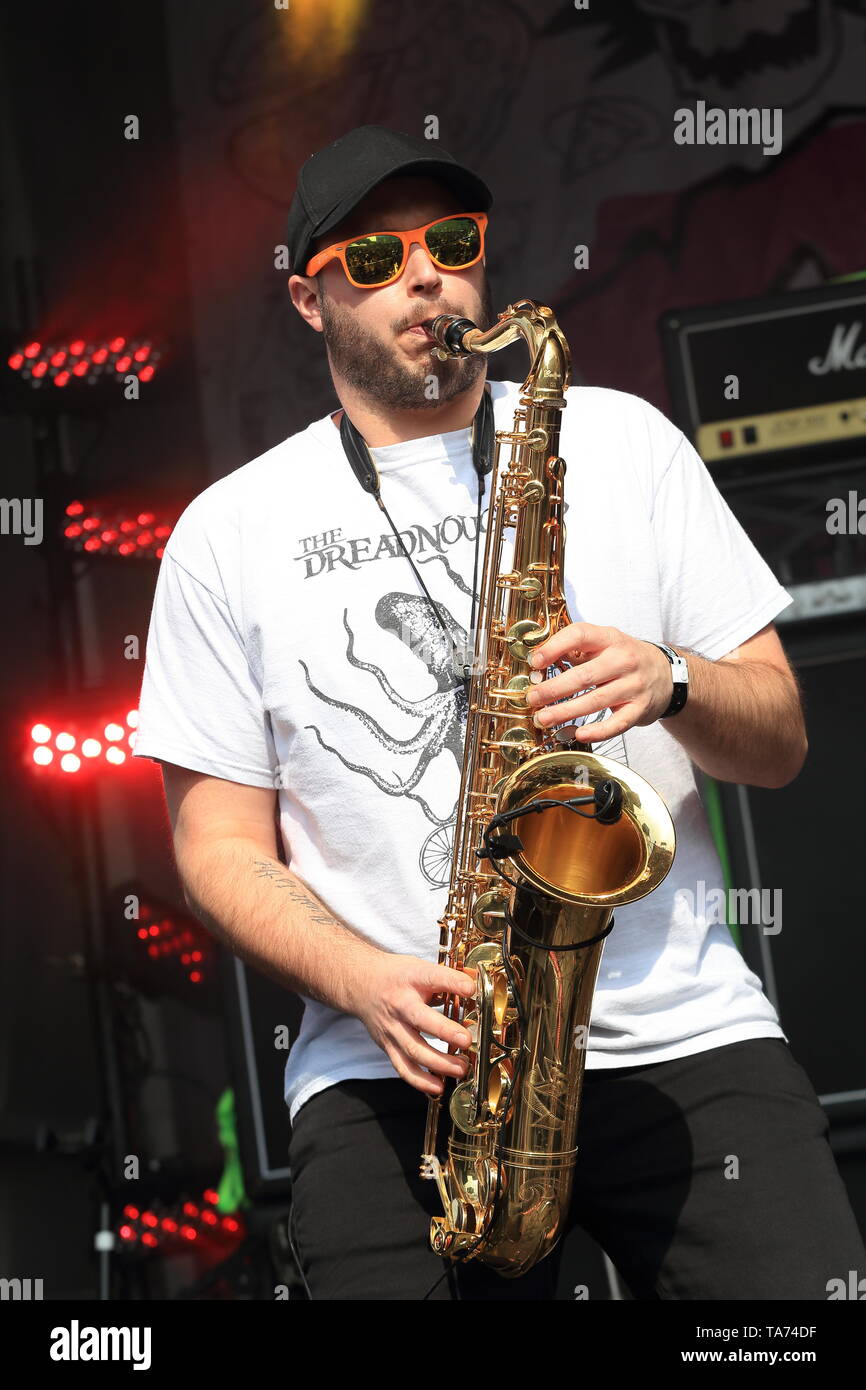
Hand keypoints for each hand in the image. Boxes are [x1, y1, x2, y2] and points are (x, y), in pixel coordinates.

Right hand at [353, 953, 477, 1096]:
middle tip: (466, 1041)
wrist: (360, 985)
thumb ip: (447, 979)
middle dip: (445, 1032)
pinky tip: (438, 1087)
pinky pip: (403, 1067)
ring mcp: (392, 1027)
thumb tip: (475, 986)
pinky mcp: (387, 1045)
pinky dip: (420, 1080)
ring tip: (461, 1068)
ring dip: (439, 1063)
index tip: (470, 990)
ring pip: (413, 1050)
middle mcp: (400, 1004)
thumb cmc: (395, 977)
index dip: (453, 982)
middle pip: (421, 1019)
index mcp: (411, 978)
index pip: (433, 977)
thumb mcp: (420, 968)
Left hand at [524, 623, 673, 743]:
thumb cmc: (624, 658)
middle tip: (532, 698)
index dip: (554, 648)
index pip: (580, 635)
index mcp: (610, 638)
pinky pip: (617, 724)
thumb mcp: (604, 644)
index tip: (535, 662)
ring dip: (566, 712)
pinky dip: (598, 731)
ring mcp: (634, 685)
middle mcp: (624, 660)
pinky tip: (578, 734)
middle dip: (554, 689)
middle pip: (584, 675)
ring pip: (596, 701)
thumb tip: (538, 662)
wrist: (666, 674)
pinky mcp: (639, 709)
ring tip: (543, 718)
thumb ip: (575, 650)